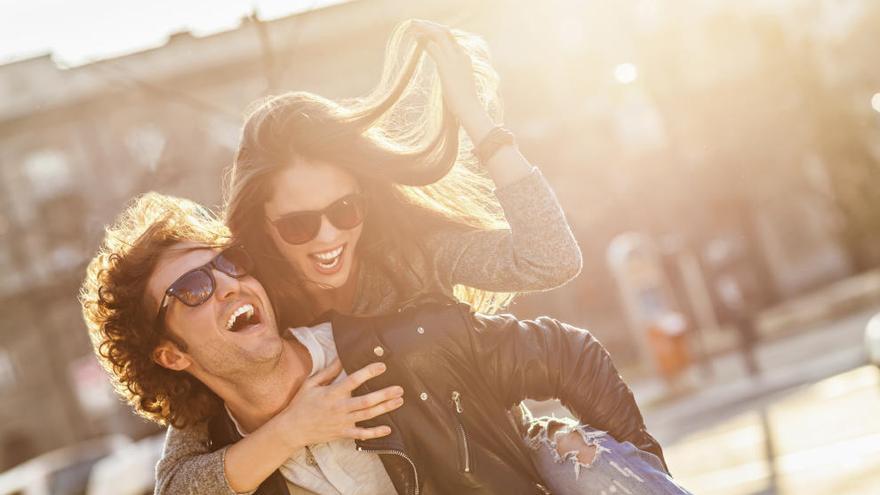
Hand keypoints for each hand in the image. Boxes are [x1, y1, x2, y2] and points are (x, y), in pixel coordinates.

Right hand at [272, 359, 403, 448]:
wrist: (292, 429)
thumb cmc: (301, 404)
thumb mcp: (311, 383)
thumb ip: (328, 371)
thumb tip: (341, 357)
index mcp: (332, 393)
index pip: (353, 380)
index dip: (369, 372)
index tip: (382, 366)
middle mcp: (340, 407)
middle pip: (366, 400)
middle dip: (385, 394)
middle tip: (399, 389)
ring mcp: (342, 422)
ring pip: (368, 415)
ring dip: (385, 408)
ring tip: (399, 401)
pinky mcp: (342, 433)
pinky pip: (361, 434)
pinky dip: (375, 432)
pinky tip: (388, 428)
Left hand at [410, 20, 494, 140]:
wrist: (469, 109)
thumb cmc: (463, 102)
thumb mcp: (457, 84)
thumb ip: (451, 75)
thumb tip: (447, 79)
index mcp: (464, 58)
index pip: (450, 38)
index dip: (436, 31)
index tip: (424, 30)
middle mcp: (460, 54)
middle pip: (445, 32)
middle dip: (429, 25)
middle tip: (415, 23)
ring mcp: (454, 59)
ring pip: (439, 35)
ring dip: (424, 28)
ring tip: (412, 26)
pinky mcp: (446, 66)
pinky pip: (433, 47)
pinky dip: (423, 40)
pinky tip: (414, 38)